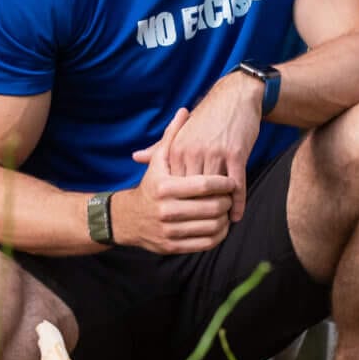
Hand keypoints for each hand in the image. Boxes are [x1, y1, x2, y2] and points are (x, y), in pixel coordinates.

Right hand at [114, 108, 240, 252]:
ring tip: (225, 209)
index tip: (231, 180)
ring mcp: (169, 231)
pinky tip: (219, 225)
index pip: (205, 185)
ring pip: (211, 227)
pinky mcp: (172, 247)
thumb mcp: (159, 161)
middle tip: (230, 196)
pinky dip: (218, 235)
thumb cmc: (149, 186)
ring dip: (224, 218)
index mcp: (164, 187)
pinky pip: (205, 243)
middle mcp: (165, 211)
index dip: (224, 183)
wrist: (127, 219)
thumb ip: (172, 137)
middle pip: (211, 207)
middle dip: (226, 201)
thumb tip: (185, 111)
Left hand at [167, 73, 261, 221]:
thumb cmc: (207, 118)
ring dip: (218, 210)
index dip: (178, 204)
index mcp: (176, 149)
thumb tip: (135, 157)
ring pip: (214, 191)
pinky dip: (237, 203)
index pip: (174, 185)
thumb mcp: (182, 132)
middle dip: (197, 212)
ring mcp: (214, 153)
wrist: (234, 97)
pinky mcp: (235, 153)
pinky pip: (236, 184)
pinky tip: (235, 216)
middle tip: (201, 228)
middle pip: (192, 192)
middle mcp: (192, 152)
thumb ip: (160, 148)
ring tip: (219, 227)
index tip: (180, 219)